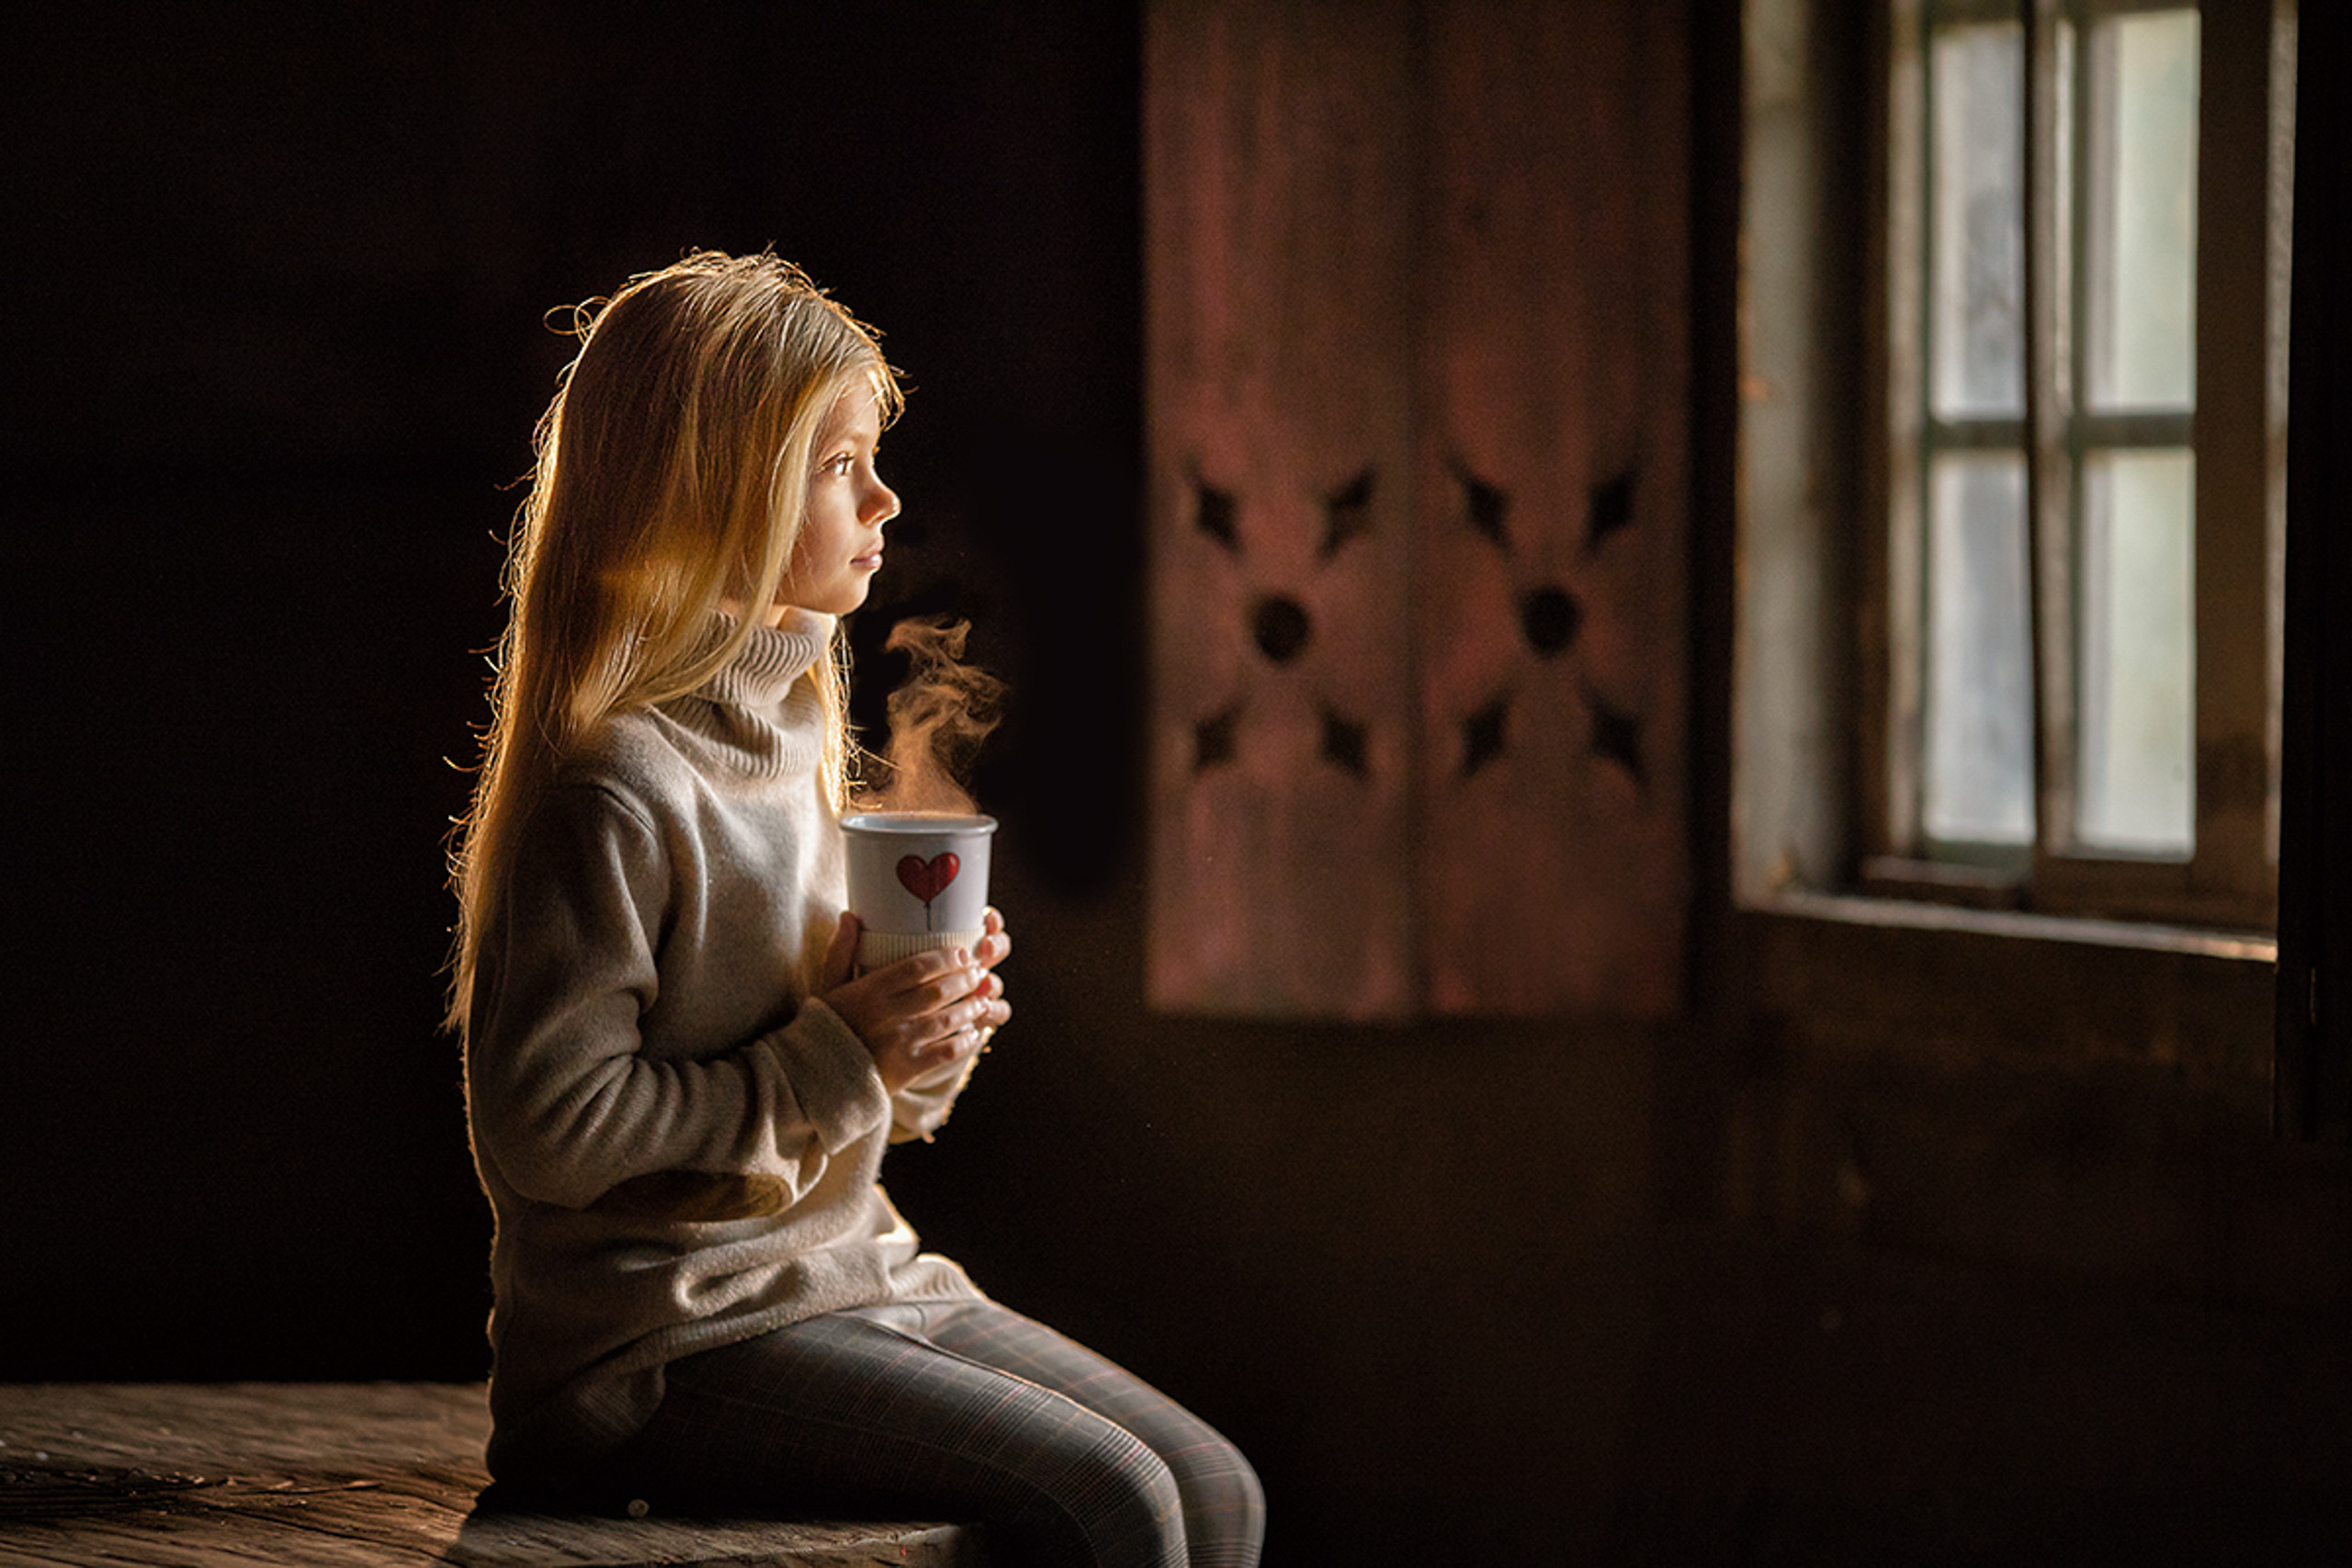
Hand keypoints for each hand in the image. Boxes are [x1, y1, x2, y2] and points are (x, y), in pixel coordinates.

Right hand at [817, 908, 1011, 1093]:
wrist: (815, 1078)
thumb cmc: (825, 1026)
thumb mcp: (828, 987)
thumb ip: (841, 951)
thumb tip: (849, 915)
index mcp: (869, 991)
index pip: (917, 967)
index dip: (946, 958)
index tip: (962, 953)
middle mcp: (887, 1015)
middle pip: (938, 991)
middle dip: (964, 979)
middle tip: (977, 972)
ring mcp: (899, 1043)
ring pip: (947, 1020)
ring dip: (970, 1008)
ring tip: (981, 999)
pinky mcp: (907, 1069)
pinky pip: (946, 1052)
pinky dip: (964, 1041)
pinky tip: (971, 1032)